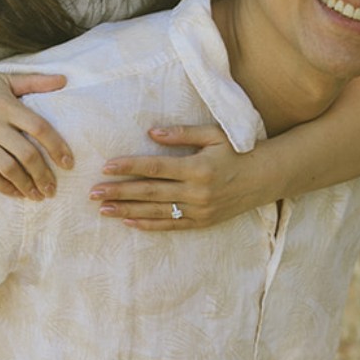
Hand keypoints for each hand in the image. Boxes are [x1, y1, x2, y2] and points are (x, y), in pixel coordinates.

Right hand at [0, 70, 70, 199]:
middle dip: (44, 175)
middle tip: (53, 188)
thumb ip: (34, 81)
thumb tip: (64, 80)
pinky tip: (17, 193)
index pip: (39, 127)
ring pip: (9, 169)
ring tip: (39, 195)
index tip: (68, 163)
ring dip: (27, 186)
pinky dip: (5, 188)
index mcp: (6, 105)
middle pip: (26, 154)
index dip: (57, 147)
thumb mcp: (2, 80)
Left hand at [89, 124, 276, 229]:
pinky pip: (170, 226)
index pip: (155, 168)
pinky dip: (148, 225)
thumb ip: (182, 133)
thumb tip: (151, 133)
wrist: (267, 177)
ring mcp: (199, 210)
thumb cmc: (239, 150)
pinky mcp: (202, 222)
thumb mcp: (214, 134)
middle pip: (150, 192)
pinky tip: (129, 222)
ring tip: (103, 209)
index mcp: (197, 167)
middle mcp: (196, 192)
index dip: (129, 167)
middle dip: (119, 192)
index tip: (106, 167)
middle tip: (93, 192)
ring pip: (156, 212)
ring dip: (127, 210)